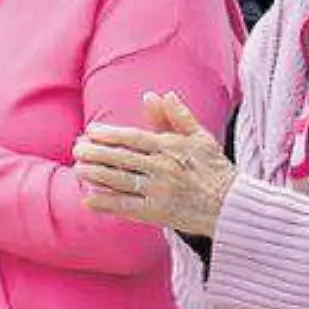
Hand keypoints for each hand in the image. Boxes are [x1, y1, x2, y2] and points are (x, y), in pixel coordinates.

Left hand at [74, 92, 235, 237]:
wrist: (232, 205)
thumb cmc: (215, 169)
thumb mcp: (200, 137)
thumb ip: (177, 116)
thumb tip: (159, 95)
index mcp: (171, 147)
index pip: (134, 138)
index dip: (110, 135)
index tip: (91, 132)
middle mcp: (162, 168)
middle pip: (122, 158)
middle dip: (96, 153)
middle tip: (77, 149)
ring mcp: (159, 191)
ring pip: (120, 181)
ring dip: (96, 175)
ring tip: (78, 169)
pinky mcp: (158, 213)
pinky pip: (126, 207)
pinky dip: (106, 204)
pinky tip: (89, 201)